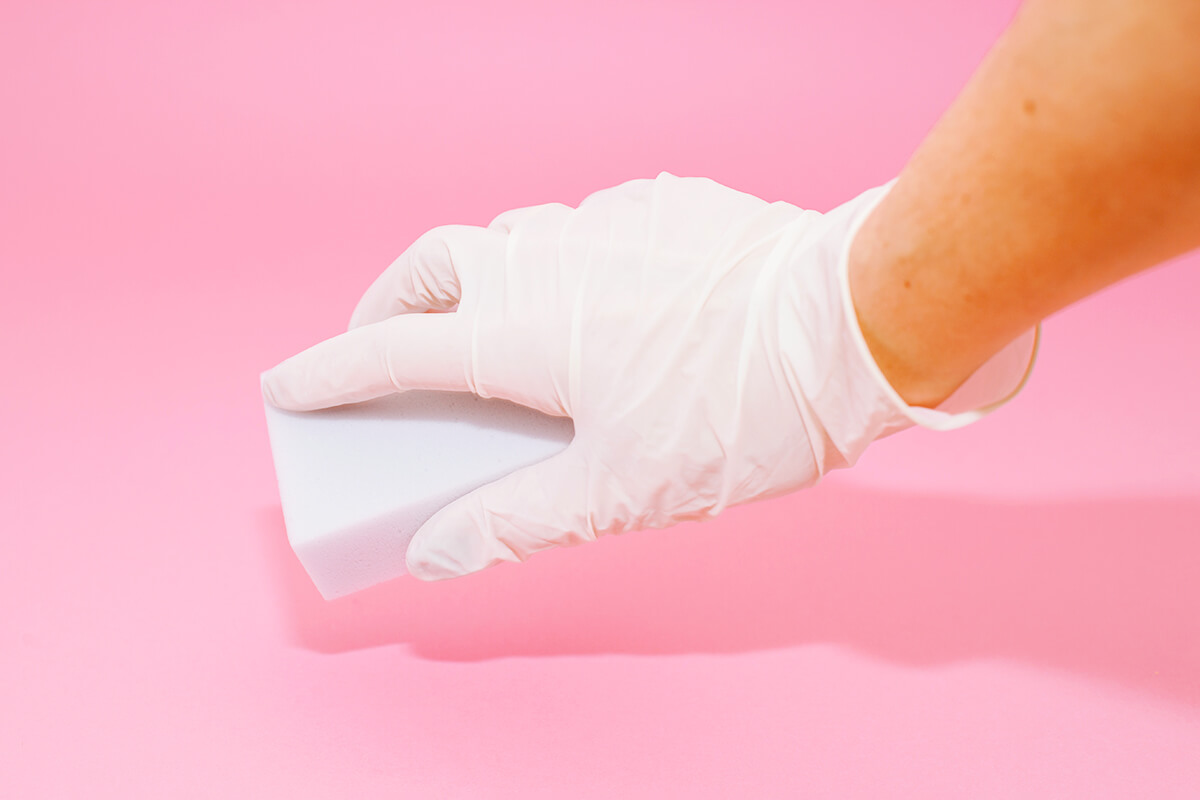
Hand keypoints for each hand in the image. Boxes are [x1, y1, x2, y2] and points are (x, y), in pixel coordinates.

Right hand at [261, 173, 1035, 579]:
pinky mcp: (657, 203)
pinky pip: (582, 226)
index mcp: (518, 331)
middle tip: (387, 342)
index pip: (389, 351)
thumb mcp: (618, 491)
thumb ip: (514, 522)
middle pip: (430, 265)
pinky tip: (598, 302)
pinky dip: (560, 262)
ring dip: (477, 279)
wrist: (847, 321)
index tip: (288, 382)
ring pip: (505, 236)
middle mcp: (543, 258)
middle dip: (390, 301)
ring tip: (495, 329)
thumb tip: (434, 554)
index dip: (330, 371)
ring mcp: (601, 220)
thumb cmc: (734, 411)